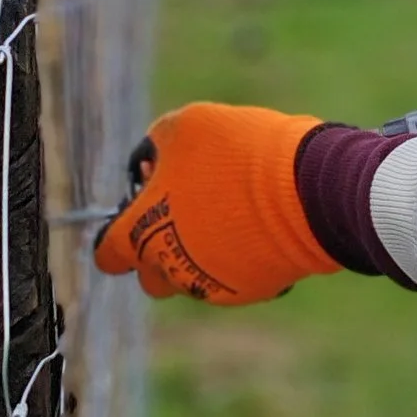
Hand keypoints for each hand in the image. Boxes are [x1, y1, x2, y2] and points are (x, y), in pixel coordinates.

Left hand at [92, 103, 336, 303]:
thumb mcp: (186, 125)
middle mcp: (172, 271)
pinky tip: (258, 224)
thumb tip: (154, 163)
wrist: (307, 190)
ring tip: (227, 212)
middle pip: (150, 275)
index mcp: (143, 235)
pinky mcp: (252, 290)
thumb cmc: (238, 153)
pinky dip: (238, 256)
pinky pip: (234, 277)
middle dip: (158, 250)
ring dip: (198, 253)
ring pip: (192, 278)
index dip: (117, 231)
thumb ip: (158, 145)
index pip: (108, 253)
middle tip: (185, 211)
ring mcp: (212, 286)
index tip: (139, 208)